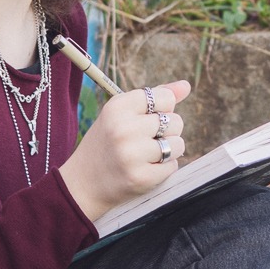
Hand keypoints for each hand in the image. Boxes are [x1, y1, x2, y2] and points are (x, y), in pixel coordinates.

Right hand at [59, 80, 189, 224]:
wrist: (83, 183)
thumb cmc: (107, 142)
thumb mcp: (122, 114)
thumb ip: (154, 97)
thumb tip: (186, 85)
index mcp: (118, 107)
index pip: (165, 98)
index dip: (163, 110)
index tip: (147, 119)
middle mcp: (124, 128)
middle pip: (176, 121)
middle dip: (167, 132)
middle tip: (144, 141)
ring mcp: (132, 154)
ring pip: (178, 144)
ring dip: (169, 151)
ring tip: (146, 155)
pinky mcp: (141, 177)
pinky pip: (173, 166)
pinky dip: (164, 168)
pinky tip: (144, 169)